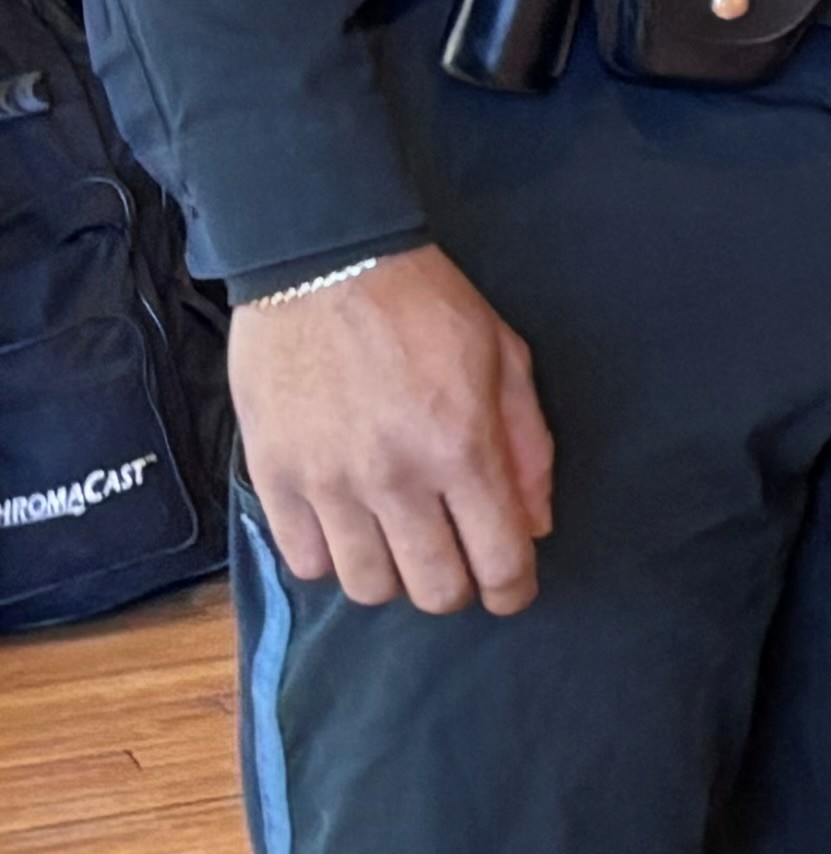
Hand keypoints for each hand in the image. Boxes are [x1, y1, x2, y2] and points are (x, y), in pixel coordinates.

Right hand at [230, 247, 555, 614]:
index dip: (513, 591)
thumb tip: (536, 523)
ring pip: (367, 585)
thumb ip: (527, 447)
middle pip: (433, 589)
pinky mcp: (273, 476)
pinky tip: (349, 525)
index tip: (512, 591)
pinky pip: (305, 560)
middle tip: (458, 559)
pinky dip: (333, 557)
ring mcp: (327, 482)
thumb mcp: (505, 359)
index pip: (499, 560)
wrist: (322, 262)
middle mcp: (394, 478)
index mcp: (462, 447)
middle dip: (458, 587)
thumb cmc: (425, 305)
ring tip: (401, 539)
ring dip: (393, 574)